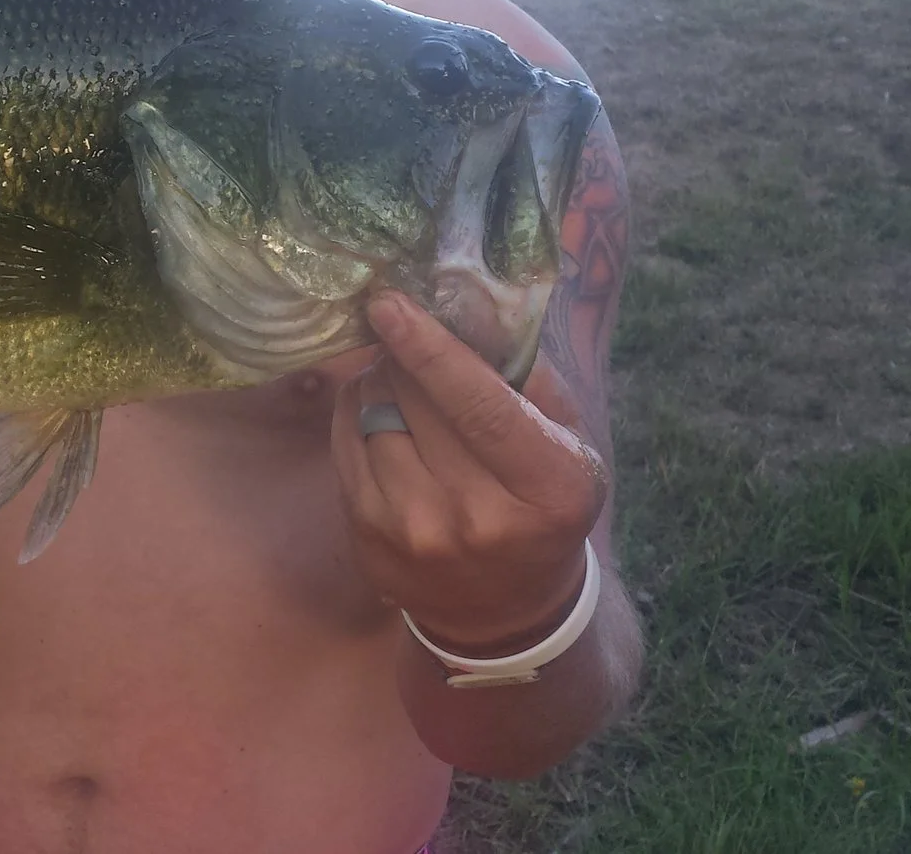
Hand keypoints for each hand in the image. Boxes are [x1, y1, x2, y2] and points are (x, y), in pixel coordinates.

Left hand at [330, 292, 607, 655]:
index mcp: (548, 489)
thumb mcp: (567, 444)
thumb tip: (470, 313)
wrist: (506, 608)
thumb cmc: (542, 505)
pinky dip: (353, 413)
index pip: (478, 406)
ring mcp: (416, 534)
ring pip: (370, 418)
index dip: (430, 348)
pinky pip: (343, 446)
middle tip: (406, 335)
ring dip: (376, 381)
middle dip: (402, 355)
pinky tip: (374, 407)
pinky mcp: (368, 541)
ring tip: (396, 376)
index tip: (390, 303)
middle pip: (415, 402)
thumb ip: (528, 380)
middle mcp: (479, 518)